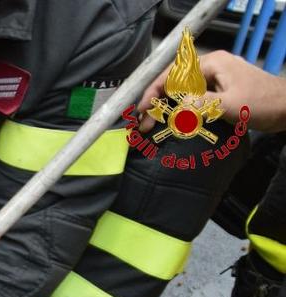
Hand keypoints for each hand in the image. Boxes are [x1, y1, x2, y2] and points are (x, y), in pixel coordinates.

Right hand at [138, 50, 285, 132]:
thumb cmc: (262, 103)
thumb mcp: (229, 105)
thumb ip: (200, 104)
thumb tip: (175, 108)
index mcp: (211, 64)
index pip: (172, 75)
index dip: (152, 93)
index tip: (140, 112)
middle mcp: (210, 68)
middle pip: (173, 83)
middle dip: (155, 103)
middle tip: (142, 125)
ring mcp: (214, 79)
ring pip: (181, 92)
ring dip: (165, 108)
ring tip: (151, 125)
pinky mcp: (219, 91)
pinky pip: (192, 98)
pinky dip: (178, 110)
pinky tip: (171, 122)